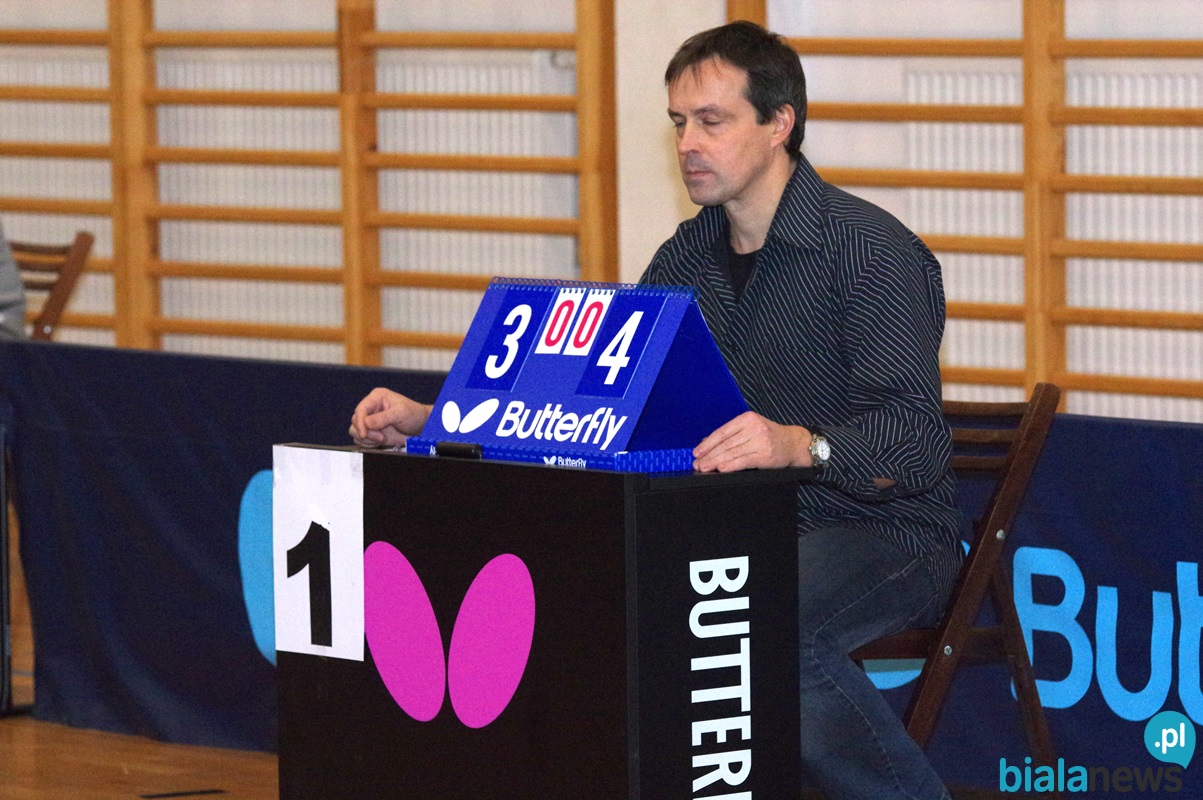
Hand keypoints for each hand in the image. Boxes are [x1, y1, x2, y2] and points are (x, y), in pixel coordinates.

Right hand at [349, 388, 431, 447]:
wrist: (421, 426)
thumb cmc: (414, 414)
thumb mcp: (400, 413)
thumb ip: (383, 418)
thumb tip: (366, 423)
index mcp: (376, 398)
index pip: (360, 410)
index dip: (360, 422)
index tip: (364, 434)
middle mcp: (371, 408)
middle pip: (355, 421)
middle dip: (366, 432)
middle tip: (380, 438)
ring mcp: (371, 421)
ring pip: (355, 431)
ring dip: (367, 439)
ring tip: (382, 439)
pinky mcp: (372, 432)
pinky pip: (361, 440)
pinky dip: (368, 444)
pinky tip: (380, 442)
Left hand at [693, 411, 810, 472]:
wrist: (794, 443)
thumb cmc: (770, 437)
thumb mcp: (751, 429)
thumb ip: (731, 435)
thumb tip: (706, 443)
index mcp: (747, 419)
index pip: (722, 432)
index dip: (707, 443)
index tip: (697, 452)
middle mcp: (754, 427)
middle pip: (726, 443)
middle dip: (709, 455)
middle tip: (697, 464)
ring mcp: (760, 441)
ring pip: (732, 452)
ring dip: (715, 462)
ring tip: (704, 468)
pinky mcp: (765, 454)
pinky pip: (744, 461)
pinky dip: (730, 465)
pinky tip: (721, 469)